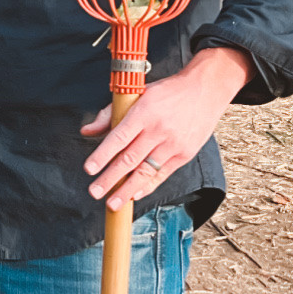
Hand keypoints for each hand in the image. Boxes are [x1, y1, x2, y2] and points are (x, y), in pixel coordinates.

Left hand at [82, 46, 251, 208]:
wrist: (205, 90)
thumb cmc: (167, 93)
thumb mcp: (137, 95)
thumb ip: (110, 114)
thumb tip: (87, 131)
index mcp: (144, 112)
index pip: (119, 138)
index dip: (102, 155)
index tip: (89, 169)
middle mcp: (158, 129)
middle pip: (130, 159)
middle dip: (110, 179)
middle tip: (95, 192)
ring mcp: (173, 143)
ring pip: (146, 171)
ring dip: (127, 190)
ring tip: (113, 203)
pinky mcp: (184, 154)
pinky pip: (162, 174)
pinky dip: (147, 187)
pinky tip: (134, 195)